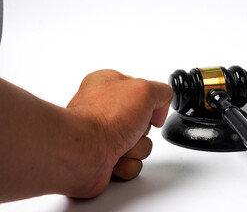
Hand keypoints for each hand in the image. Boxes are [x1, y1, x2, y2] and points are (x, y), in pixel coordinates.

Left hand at [65, 70, 172, 197]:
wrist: (81, 153)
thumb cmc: (104, 119)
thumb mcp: (144, 89)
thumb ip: (162, 92)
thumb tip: (160, 108)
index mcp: (107, 85)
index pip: (141, 91)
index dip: (149, 101)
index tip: (148, 106)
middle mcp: (104, 110)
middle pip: (144, 122)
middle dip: (143, 130)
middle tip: (130, 127)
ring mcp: (103, 136)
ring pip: (141, 145)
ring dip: (136, 148)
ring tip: (119, 145)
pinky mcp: (104, 160)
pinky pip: (132, 164)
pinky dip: (127, 164)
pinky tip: (114, 159)